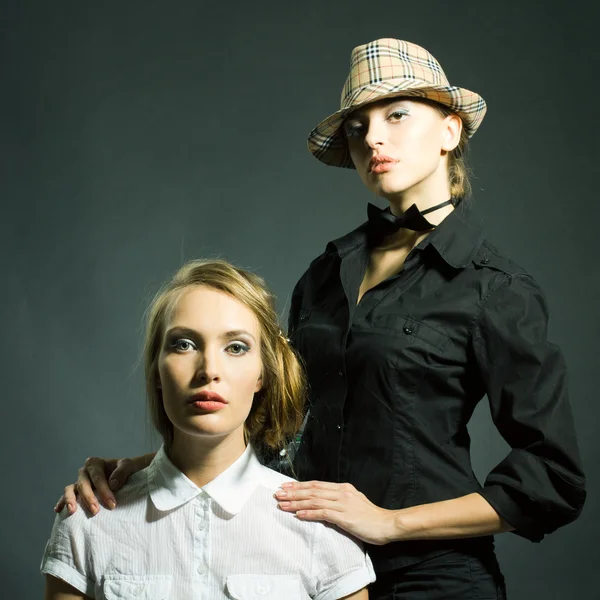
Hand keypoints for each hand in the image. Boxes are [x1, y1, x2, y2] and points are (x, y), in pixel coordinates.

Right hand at [54, 455, 150, 515]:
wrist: (123, 475)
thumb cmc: (125, 470)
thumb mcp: (128, 466)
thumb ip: (122, 471)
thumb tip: (113, 484)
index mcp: (95, 463)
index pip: (98, 477)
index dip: (104, 491)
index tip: (112, 504)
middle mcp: (84, 472)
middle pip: (83, 484)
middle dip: (89, 498)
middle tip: (96, 511)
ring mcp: (78, 482)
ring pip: (70, 489)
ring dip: (70, 500)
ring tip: (72, 511)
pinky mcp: (75, 492)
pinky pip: (65, 496)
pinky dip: (61, 502)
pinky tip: (58, 510)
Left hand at [275, 480, 393, 544]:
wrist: (387, 524)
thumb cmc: (370, 517)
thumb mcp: (353, 503)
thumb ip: (338, 501)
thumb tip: (321, 503)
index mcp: (343, 488)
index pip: (317, 484)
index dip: (300, 485)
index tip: (286, 486)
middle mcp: (341, 492)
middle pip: (312, 490)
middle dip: (294, 492)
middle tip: (278, 493)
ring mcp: (343, 503)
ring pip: (315, 500)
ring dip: (297, 502)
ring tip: (283, 504)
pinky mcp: (344, 516)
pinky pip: (323, 513)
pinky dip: (309, 513)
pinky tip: (299, 514)